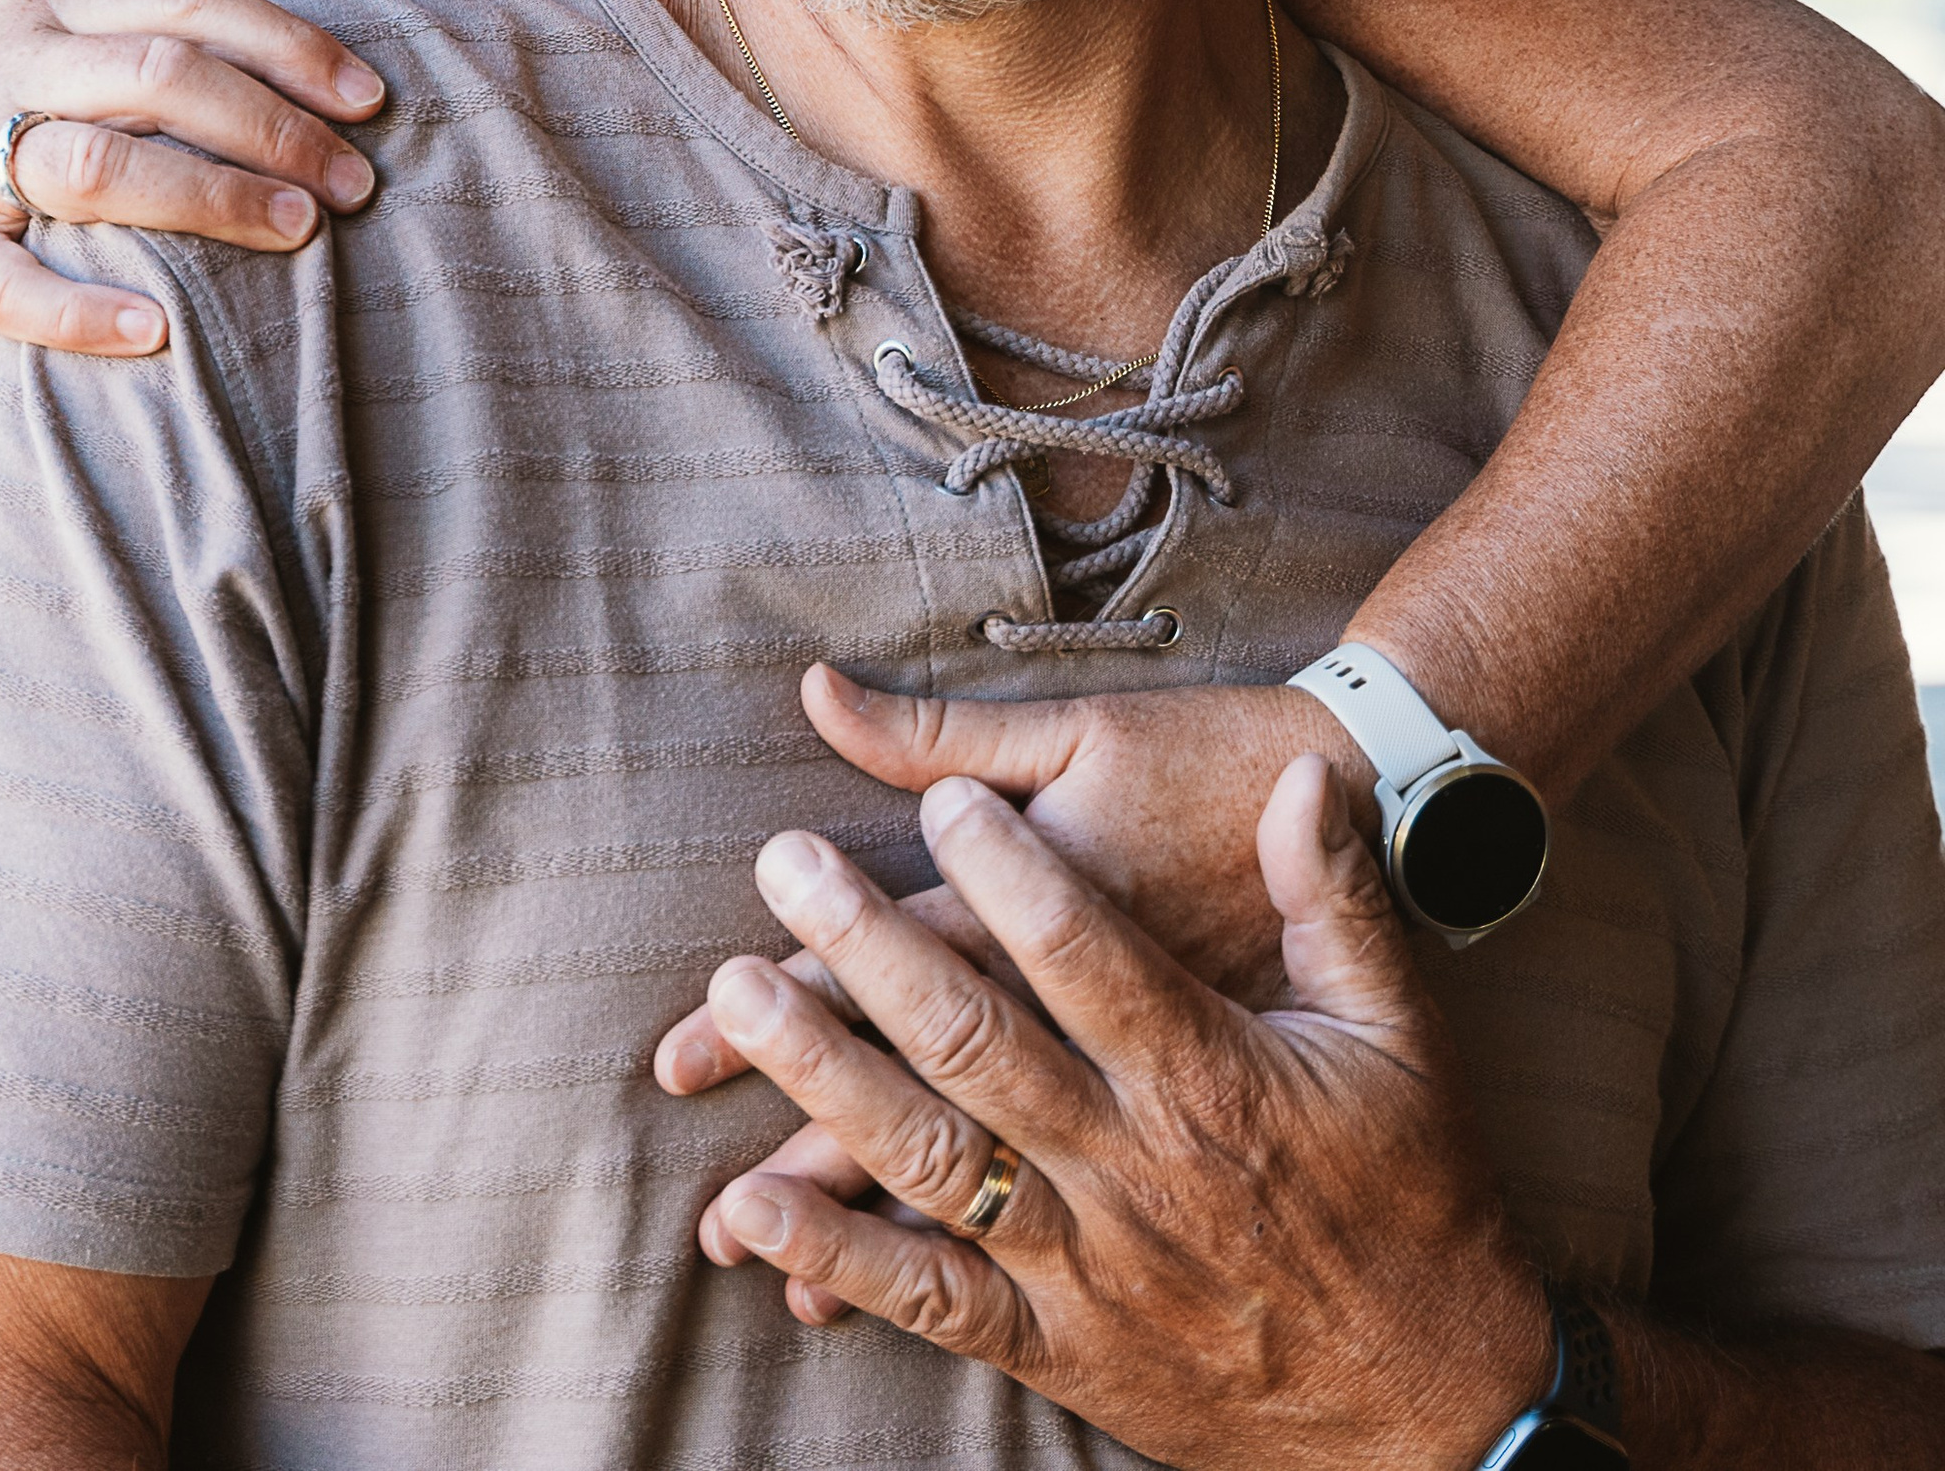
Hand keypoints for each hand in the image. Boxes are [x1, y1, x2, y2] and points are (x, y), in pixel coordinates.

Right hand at [0, 0, 387, 392]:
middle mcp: (1, 68)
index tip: (373, 97)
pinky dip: (85, 311)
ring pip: (97, 163)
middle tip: (357, 183)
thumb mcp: (56, 50)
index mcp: (48, 13)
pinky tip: (163, 333)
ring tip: (300, 234)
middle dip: (273, 125)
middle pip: (158, 74)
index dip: (289, 45)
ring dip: (210, 198)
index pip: (187, 4)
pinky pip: (9, 284)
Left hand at [694, 759, 1549, 1470]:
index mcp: (1210, 1075)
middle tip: (783, 860)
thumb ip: (1334, 894)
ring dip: (821, 1076)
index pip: (1088, 955)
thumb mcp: (1398, 1028)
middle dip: (867, 944)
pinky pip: (931, 1300)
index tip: (940, 805)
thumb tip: (1305, 773)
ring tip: (733, 996)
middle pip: (977, 1039)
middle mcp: (1135, 1167)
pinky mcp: (1059, 1346)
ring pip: (930, 1159)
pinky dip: (837, 1254)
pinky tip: (749, 1206)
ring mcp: (1088, 1264)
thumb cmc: (1417, 1192)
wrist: (1443, 1403)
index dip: (1008, 875)